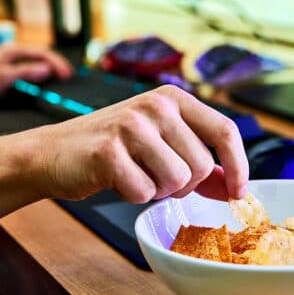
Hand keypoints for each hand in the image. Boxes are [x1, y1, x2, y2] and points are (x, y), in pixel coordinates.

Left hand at [0, 43, 72, 98]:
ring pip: (34, 60)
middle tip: (68, 75)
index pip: (42, 52)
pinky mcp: (5, 68)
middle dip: (55, 64)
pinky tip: (41, 79)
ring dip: (47, 67)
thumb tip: (47, 68)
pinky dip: (38, 72)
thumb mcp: (4, 77)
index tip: (67, 74)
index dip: (56, 63)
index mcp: (13, 50)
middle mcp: (11, 52)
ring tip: (59, 76)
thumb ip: (26, 71)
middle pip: (40, 55)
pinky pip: (27, 67)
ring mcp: (8, 59)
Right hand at [32, 85, 248, 202]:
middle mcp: (155, 105)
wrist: (53, 153)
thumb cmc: (111, 149)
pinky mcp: (108, 151)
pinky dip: (133, 196)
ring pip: (177, 182)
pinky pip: (144, 193)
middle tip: (153, 175)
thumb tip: (235, 186)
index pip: (224, 131)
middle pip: (202, 166)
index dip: (238, 166)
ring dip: (157, 190)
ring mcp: (131, 126)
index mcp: (172, 98)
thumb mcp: (160, 144)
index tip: (239, 193)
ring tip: (134, 174)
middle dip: (183, 185)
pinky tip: (116, 179)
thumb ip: (198, 162)